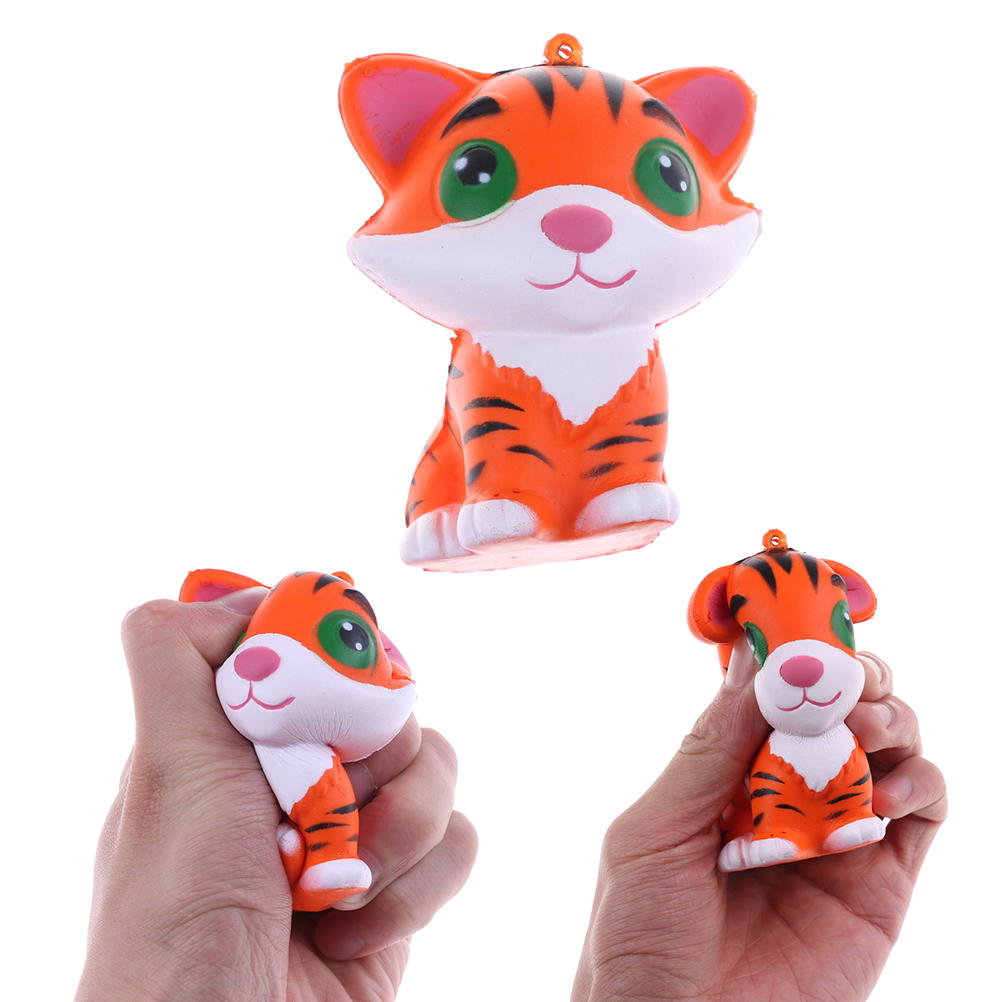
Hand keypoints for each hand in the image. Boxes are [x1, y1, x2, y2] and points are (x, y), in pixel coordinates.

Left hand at [76, 593, 476, 1001]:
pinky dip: (421, 883)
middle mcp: (299, 777)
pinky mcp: (403, 884)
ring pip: (435, 763)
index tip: (332, 689)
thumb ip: (178, 664)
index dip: (333, 659)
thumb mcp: (166, 771)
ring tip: (343, 882)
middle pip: (386, 701)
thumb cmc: (179, 925)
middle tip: (331, 798)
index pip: (311, 652)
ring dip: (400, 825)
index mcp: (237, 740)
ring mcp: (355, 830)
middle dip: (370, 755)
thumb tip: (223, 593)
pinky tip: (358, 925)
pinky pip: (458, 838)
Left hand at [573, 651, 945, 1001]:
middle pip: (841, 709)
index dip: (793, 653)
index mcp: (726, 774)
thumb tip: (750, 661)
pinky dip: (921, 783)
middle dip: (853, 678)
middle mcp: (787, 794)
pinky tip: (888, 791)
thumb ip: (708, 751)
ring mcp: (837, 835)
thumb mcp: (656, 831)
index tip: (805, 622)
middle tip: (848, 682)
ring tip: (864, 732)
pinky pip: (923, 814)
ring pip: (891, 746)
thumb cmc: (640, 937)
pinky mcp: (882, 886)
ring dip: (890, 719)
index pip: (771, 694)